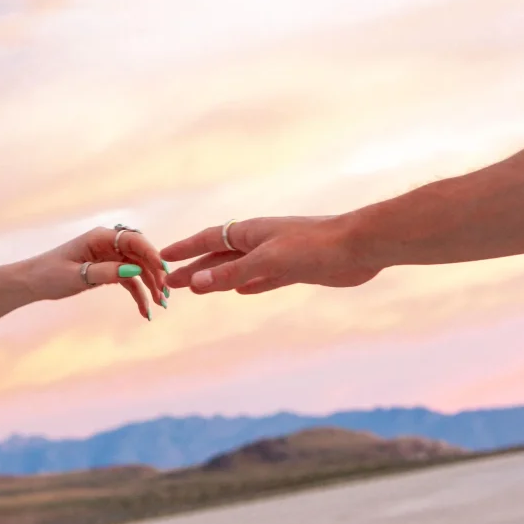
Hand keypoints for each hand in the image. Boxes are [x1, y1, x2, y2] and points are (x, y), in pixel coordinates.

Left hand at [26, 227, 169, 318]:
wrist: (33, 282)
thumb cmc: (50, 274)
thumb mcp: (76, 275)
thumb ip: (105, 272)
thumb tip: (133, 270)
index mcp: (100, 237)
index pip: (133, 240)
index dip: (151, 253)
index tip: (163, 270)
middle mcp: (109, 244)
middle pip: (140, 255)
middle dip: (154, 273)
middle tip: (164, 293)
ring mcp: (110, 257)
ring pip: (138, 268)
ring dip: (150, 285)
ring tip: (160, 304)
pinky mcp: (109, 270)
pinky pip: (129, 280)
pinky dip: (138, 293)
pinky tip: (145, 310)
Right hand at [162, 215, 379, 294]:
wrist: (361, 246)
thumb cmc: (317, 245)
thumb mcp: (270, 260)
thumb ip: (233, 272)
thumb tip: (195, 282)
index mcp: (251, 231)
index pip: (208, 239)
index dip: (185, 249)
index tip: (162, 257)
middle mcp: (261, 241)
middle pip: (219, 255)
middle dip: (195, 268)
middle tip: (170, 284)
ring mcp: (278, 255)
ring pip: (238, 267)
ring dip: (216, 277)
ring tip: (197, 287)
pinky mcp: (295, 270)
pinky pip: (262, 278)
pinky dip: (247, 284)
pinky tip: (240, 292)